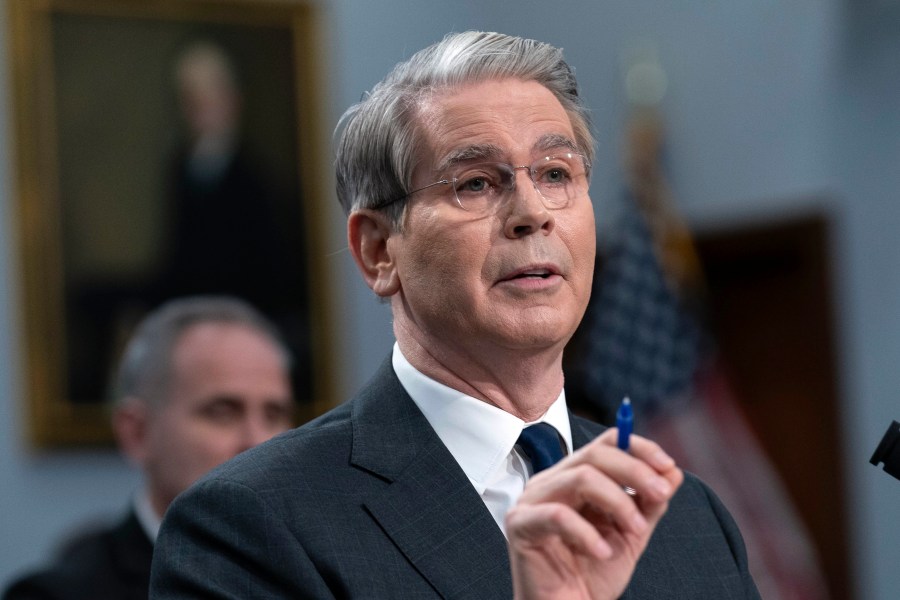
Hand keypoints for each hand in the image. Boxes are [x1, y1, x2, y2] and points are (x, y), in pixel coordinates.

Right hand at [506, 429, 682, 598]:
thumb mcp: (630, 534)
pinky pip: (558, 516)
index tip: (667, 465)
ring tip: (634, 531)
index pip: (605, 443)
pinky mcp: (520, 525)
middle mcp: (551, 482)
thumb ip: (648, 503)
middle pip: (594, 454)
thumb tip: (671, 472)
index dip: (638, 447)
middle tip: (661, 494)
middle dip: (635, 472)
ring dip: (617, 502)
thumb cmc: (592, 573)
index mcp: (573, 477)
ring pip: (580, 478)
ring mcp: (532, 500)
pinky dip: (587, 534)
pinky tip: (603, 553)